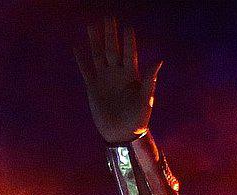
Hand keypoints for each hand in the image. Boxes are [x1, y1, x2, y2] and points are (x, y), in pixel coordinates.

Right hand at [75, 19, 160, 144]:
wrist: (122, 134)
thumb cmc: (138, 120)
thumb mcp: (146, 100)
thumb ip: (149, 80)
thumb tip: (158, 61)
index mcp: (131, 76)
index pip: (129, 53)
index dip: (128, 40)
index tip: (127, 27)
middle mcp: (117, 74)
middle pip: (113, 49)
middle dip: (111, 34)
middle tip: (109, 18)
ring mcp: (104, 79)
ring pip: (98, 55)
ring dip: (95, 41)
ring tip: (92, 25)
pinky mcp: (93, 87)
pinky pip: (86, 69)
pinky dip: (81, 59)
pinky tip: (78, 47)